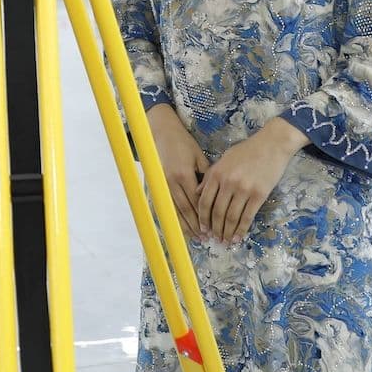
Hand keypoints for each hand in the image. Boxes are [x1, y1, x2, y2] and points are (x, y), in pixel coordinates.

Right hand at [145, 104, 208, 242]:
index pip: (196, 202)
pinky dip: (172, 217)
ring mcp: (161, 185)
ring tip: (194, 237)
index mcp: (184, 175)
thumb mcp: (198, 156)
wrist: (161, 132)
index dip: (204, 216)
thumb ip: (206, 175)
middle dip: (196, 225)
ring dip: (184, 225)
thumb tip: (216, 193)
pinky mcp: (155, 185)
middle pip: (185, 210)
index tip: (213, 228)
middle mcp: (171, 182)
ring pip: (174, 210)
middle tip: (206, 239)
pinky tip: (177, 227)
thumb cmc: (183, 143)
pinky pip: (164, 205)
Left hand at [197, 121, 306, 244]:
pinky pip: (247, 216)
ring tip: (225, 241)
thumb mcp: (224, 159)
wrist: (272, 144)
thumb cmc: (247, 150)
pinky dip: (241, 229)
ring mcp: (244, 189)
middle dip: (215, 229)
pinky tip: (238, 237)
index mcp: (217, 174)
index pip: (205, 201)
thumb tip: (197, 193)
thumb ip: (210, 176)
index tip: (203, 229)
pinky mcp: (259, 195)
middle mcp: (228, 183)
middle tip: (214, 239)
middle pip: (217, 212)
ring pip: (231, 217)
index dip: (202, 218)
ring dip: (227, 232)